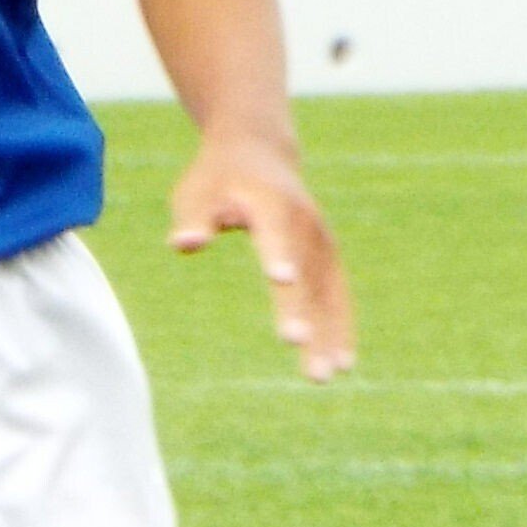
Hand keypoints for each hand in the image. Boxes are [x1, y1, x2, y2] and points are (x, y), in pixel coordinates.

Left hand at [169, 130, 351, 380]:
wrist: (258, 150)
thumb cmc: (217, 177)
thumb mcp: (196, 190)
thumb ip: (193, 218)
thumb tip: (184, 244)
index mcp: (271, 203)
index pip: (276, 232)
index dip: (279, 254)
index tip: (281, 281)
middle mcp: (304, 222)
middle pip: (306, 270)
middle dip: (302, 307)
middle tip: (296, 345)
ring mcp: (321, 240)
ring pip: (327, 290)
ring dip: (328, 332)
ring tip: (324, 376)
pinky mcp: (328, 256)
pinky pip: (338, 295)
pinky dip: (341, 326)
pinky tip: (342, 363)